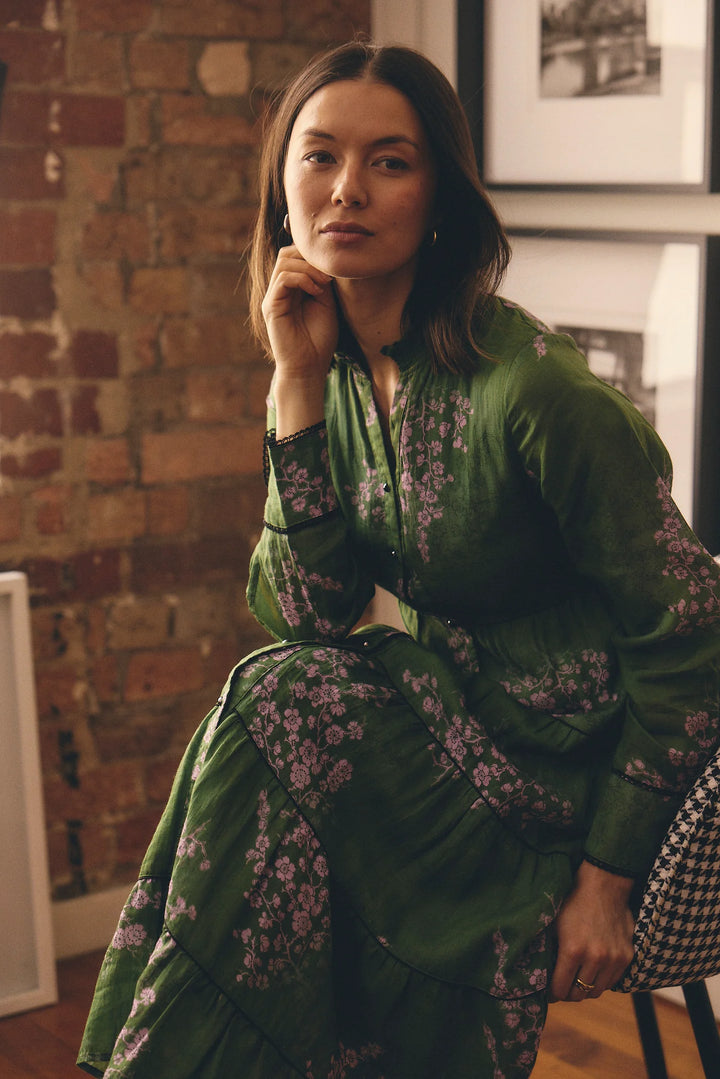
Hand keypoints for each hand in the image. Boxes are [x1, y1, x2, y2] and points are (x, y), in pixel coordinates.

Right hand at [262, 244, 337, 380]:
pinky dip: (302, 279)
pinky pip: (283, 279)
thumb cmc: (319, 340)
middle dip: (310, 258)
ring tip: (324, 284)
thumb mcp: (327, 304)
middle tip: (329, 275)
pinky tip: (316, 292)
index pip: (295, 256)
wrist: (308, 367)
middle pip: (286, 253)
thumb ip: (322, 281)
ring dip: (309, 269)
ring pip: (284, 262)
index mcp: (292, 289)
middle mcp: (279, 291)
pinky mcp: (271, 307)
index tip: (334, 271)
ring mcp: (273, 297)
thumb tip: (325, 261)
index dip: (313, 256)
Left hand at [549, 860, 634, 1002]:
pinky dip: (602, 980)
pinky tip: (594, 970)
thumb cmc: (574, 902)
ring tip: (578, 979)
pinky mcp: (627, 957)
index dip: (552, 993)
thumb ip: (551, 951)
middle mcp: (595, 958)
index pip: (560, 988)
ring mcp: (614, 959)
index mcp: (573, 950)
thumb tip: (542, 974)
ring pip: (597, 991)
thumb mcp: (554, 924)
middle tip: (563, 987)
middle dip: (568, 993)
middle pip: (579, 994)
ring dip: (586, 988)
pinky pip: (612, 981)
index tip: (549, 992)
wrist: (604, 886)